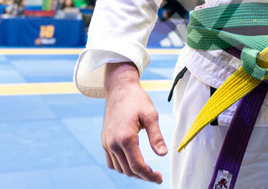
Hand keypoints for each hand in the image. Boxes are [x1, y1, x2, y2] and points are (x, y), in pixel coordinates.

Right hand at [103, 62, 167, 183]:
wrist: (119, 89)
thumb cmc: (137, 100)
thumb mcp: (151, 115)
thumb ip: (156, 136)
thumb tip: (163, 154)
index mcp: (126, 137)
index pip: (137, 166)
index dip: (149, 175)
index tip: (159, 178)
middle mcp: (113, 143)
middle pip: (128, 170)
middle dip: (143, 176)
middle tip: (156, 175)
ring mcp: (107, 143)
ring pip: (119, 168)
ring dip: (132, 173)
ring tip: (146, 170)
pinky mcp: (104, 141)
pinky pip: (111, 162)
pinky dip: (121, 167)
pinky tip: (132, 163)